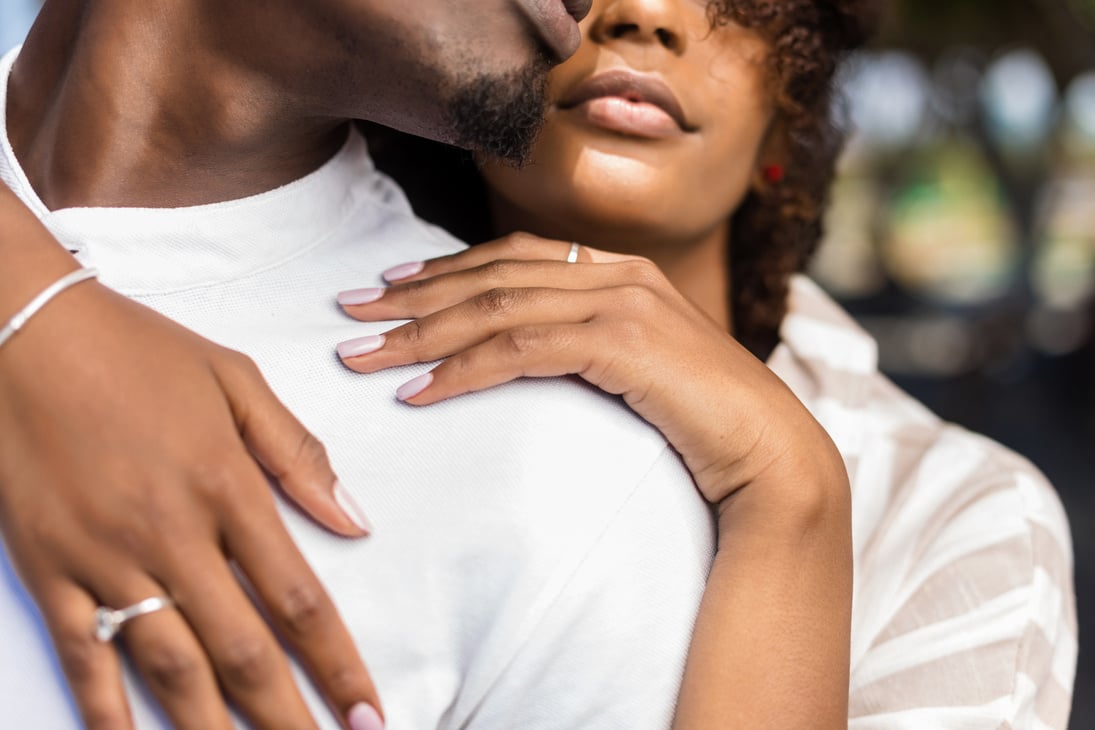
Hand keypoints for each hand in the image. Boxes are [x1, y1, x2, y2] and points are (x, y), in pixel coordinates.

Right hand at [0, 279, 381, 728]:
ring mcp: (104, 556)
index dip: (338, 663)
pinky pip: (82, 654)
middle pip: (242, 650)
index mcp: (228, 487)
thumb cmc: (140, 349)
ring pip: (169, 668)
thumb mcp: (237, 381)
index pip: (297, 598)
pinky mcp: (47, 567)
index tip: (369, 709)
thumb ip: (299, 453)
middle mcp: (171, 534)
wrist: (25, 327)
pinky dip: (109, 711)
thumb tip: (356, 520)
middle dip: (289, 716)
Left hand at [336, 232, 834, 504]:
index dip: (440, 272)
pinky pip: (520, 349)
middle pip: (489, 275)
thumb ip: (585, 344)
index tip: (385, 289)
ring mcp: (621, 301)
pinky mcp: (623, 341)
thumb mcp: (636, 367)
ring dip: (420, 334)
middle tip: (348, 316)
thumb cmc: (700, 419)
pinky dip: (462, 370)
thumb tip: (521, 352)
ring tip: (364, 359)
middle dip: (411, 298)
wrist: (770, 452)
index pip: (508, 259)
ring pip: (495, 307)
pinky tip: (420, 394)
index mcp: (617, 270)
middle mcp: (616, 272)